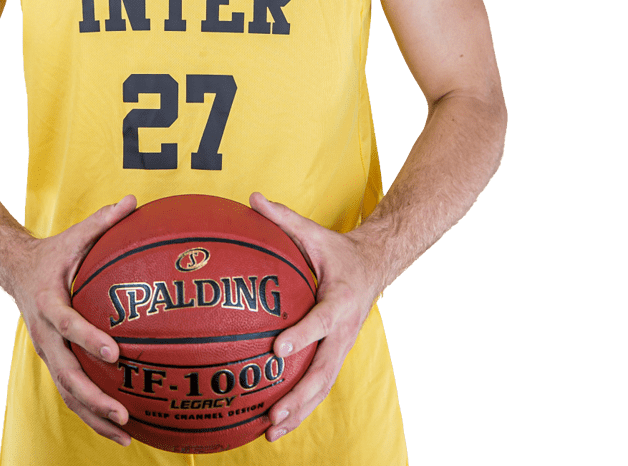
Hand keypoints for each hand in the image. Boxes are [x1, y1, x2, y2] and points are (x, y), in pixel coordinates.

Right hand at [13, 195, 137, 446]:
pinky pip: (70, 392)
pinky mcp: (53, 360)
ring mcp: (47, 351)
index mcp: (48, 302)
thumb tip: (134, 201)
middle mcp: (44, 334)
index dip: (89, 339)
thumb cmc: (54, 252)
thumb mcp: (75, 234)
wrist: (14, 270)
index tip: (115, 353)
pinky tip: (118, 429)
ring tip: (126, 433)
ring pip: (67, 392)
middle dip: (94, 397)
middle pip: (67, 374)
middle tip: (124, 412)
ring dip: (93, 415)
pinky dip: (90, 413)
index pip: (69, 325)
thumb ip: (103, 220)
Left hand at [249, 192, 383, 442]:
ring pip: (322, 386)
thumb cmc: (338, 250)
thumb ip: (283, 218)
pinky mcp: (336, 355)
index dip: (302, 336)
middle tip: (272, 412)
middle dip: (298, 395)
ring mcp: (342, 347)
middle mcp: (344, 330)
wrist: (375, 266)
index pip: (321, 322)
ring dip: (299, 410)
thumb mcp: (314, 232)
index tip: (277, 349)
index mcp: (340, 300)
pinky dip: (302, 407)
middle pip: (323, 370)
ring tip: (270, 430)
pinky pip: (320, 385)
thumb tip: (252, 198)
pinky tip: (276, 424)